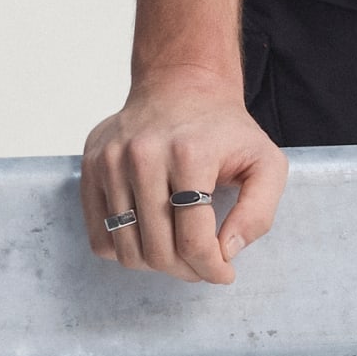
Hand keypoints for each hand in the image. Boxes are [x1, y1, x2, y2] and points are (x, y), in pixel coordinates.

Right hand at [80, 63, 288, 283]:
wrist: (182, 84)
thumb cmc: (225, 130)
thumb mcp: (266, 162)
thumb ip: (258, 211)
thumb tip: (227, 251)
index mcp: (189, 152)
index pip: (193, 241)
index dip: (212, 268)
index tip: (225, 272)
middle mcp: (143, 154)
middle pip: (158, 251)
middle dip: (187, 270)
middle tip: (203, 264)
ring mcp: (110, 160)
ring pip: (126, 250)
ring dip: (156, 264)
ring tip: (179, 248)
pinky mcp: (90, 166)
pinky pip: (100, 236)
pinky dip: (126, 248)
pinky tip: (151, 232)